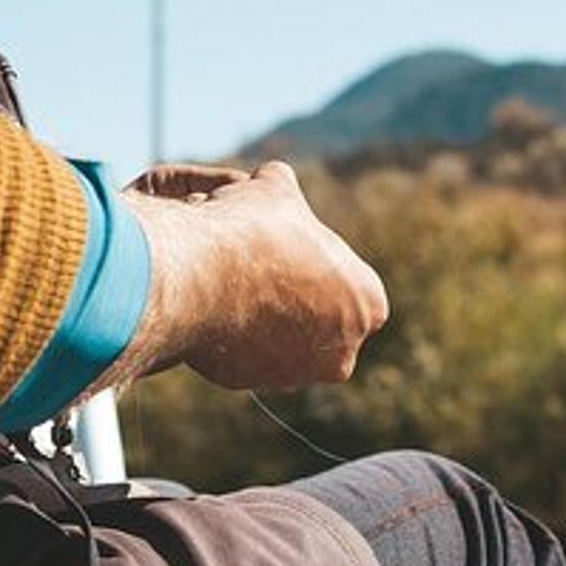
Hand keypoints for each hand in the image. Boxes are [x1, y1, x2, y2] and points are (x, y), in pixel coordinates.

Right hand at [118, 161, 388, 393]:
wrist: (196, 276)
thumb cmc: (249, 230)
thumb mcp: (275, 187)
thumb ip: (286, 191)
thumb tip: (273, 181)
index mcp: (369, 304)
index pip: (351, 281)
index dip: (317, 257)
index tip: (288, 244)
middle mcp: (342, 352)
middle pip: (320, 317)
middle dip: (294, 295)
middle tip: (260, 263)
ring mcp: (294, 375)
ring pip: (281, 339)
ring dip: (262, 314)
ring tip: (231, 278)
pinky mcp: (248, 384)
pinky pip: (242, 352)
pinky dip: (230, 330)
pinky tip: (212, 299)